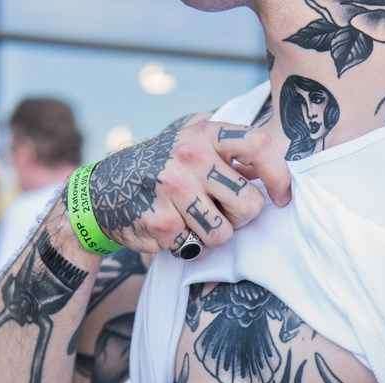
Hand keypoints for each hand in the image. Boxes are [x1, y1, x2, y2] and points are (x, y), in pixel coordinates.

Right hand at [88, 113, 290, 255]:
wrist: (103, 191)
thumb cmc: (162, 170)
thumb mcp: (193, 142)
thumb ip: (230, 151)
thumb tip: (277, 171)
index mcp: (205, 133)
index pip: (260, 147)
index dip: (279, 176)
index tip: (281, 197)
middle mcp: (190, 156)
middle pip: (249, 204)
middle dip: (240, 218)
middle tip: (220, 212)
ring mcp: (174, 189)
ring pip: (225, 234)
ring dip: (213, 236)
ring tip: (193, 221)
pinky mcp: (161, 222)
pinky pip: (196, 248)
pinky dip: (188, 246)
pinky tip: (172, 229)